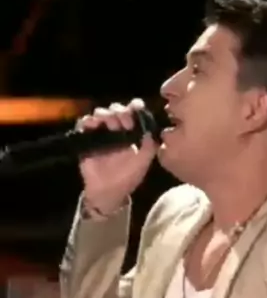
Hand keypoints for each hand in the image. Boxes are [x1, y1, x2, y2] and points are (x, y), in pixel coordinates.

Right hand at [78, 98, 156, 214]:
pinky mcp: (86, 138)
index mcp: (131, 131)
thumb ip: (150, 145)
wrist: (110, 191)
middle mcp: (116, 128)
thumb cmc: (128, 175)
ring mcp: (101, 132)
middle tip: (125, 122)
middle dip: (121, 111)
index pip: (132, 111)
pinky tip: (94, 124)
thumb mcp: (144, 161)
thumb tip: (149, 129)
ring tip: (110, 124)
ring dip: (106, 114)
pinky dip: (88, 120)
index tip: (136, 108)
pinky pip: (84, 123)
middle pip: (116, 109)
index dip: (134, 106)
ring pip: (100, 113)